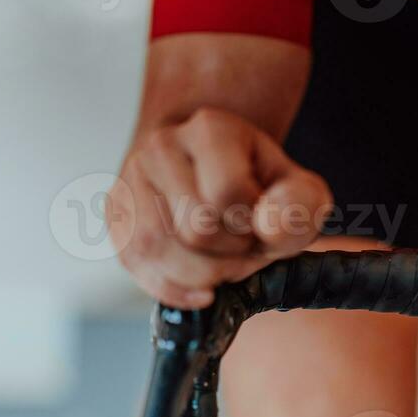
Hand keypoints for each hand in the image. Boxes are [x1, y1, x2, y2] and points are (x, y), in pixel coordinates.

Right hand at [109, 108, 332, 307]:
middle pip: (194, 227)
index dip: (254, 227)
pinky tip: (202, 288)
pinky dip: (174, 288)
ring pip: (156, 249)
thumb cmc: (257, 182)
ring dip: (202, 275)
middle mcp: (161, 145)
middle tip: (245, 248)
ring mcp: (130, 177)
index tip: (262, 226)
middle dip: (231, 255)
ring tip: (225, 263)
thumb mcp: (296, 186)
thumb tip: (269, 226)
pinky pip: (136, 265)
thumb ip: (300, 204)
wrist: (210, 166)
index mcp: (210, 128)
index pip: (228, 194)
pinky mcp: (116, 213)